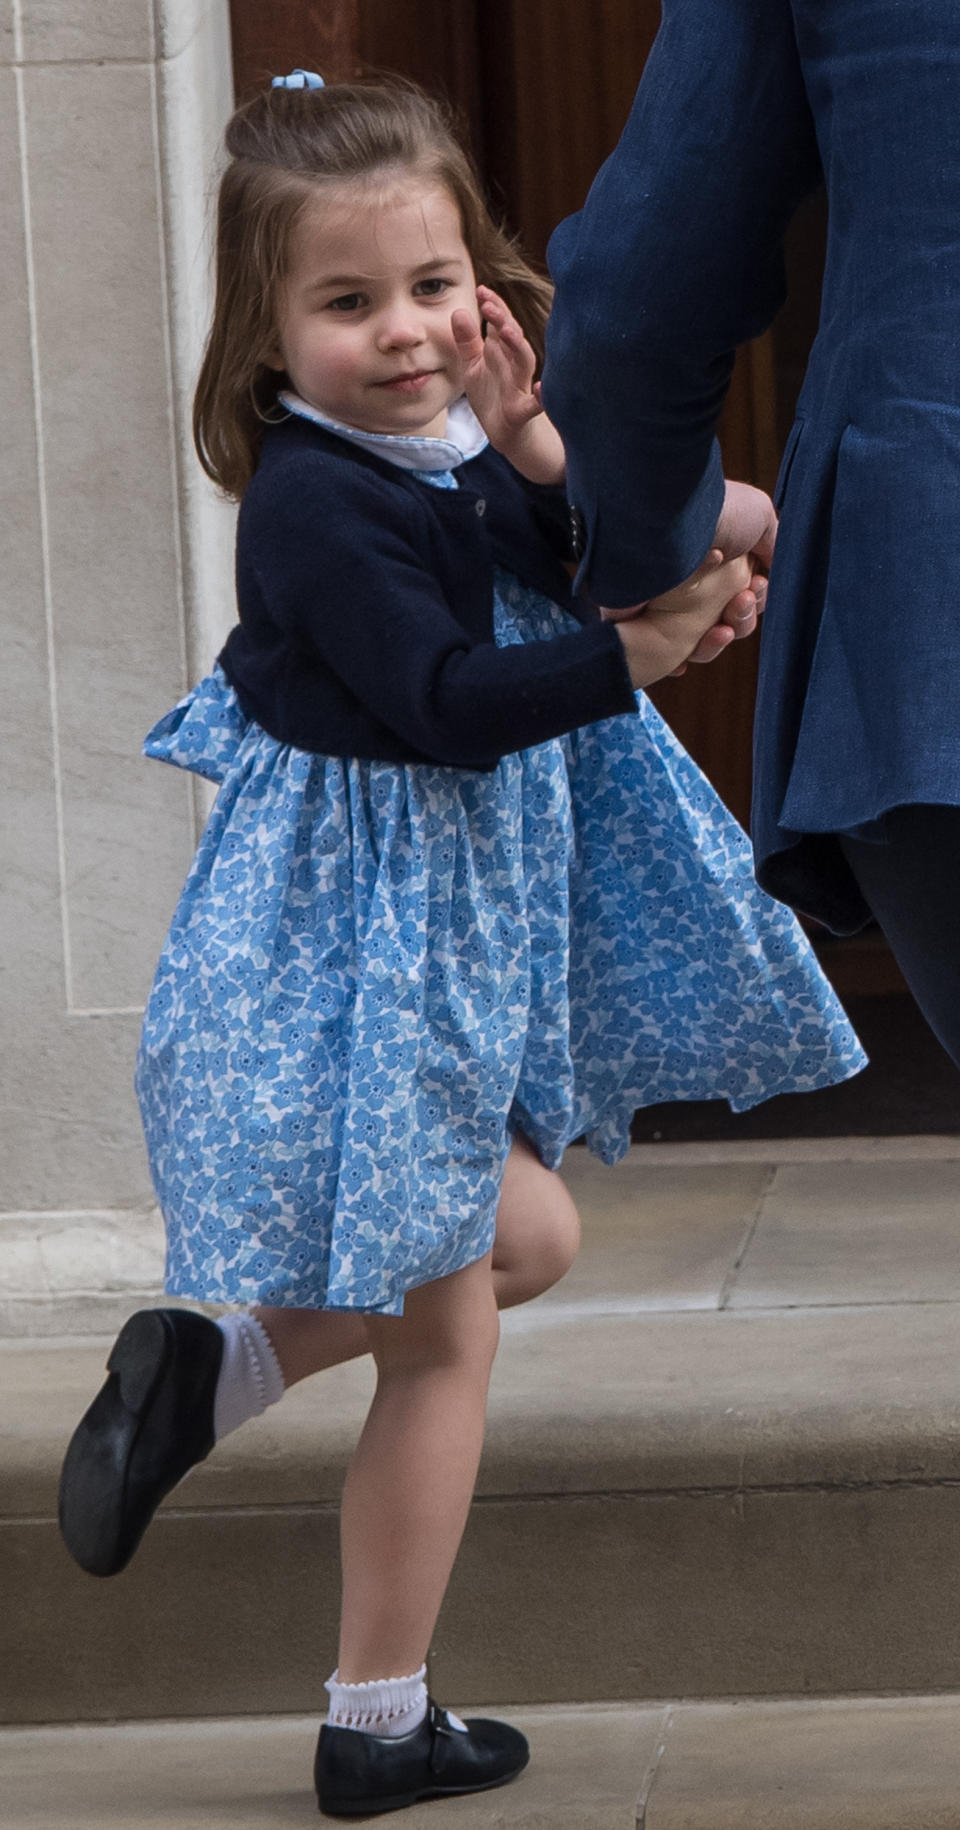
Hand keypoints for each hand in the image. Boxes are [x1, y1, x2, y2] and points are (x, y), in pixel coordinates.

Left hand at [451, 287, 565, 483]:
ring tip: (507, 331)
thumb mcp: (473, 366)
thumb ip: (467, 340)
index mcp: (501, 352)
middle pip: (512, 337)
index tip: (482, 291)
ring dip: (517, 346)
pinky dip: (541, 398)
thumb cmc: (492, 396)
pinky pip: (535, 404)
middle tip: (488, 305)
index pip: (501, 323)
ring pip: (524, 362)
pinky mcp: (523, 411)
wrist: (504, 434)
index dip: (494, 307)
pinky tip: (542, 389)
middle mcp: (513, 364)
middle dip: (502, 319)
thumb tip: (458, 310)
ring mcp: (520, 387)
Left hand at [601, 478, 776, 672]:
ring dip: (720, 641)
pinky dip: (686, 657)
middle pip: (731, 622)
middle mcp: (699, 584)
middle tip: (740, 600)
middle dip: (743, 618)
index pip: (748, 596)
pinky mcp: (648, 624)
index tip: (756, 585)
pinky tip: (697, 643)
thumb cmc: (715, 510)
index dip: (757, 598)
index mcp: (724, 561)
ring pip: (704, 644)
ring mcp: (672, 605)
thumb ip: (772, 545)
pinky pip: (671, 655)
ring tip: (721, 627)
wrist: (666, 518)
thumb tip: (777, 569)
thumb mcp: (757, 515)